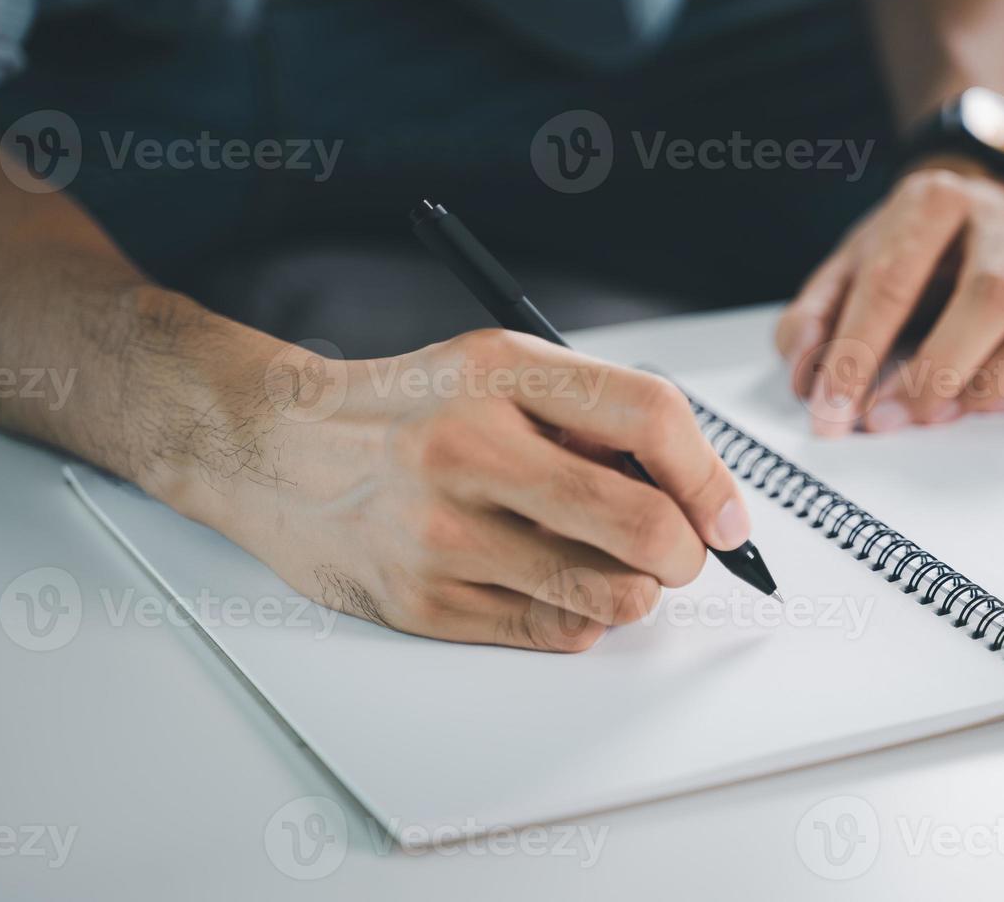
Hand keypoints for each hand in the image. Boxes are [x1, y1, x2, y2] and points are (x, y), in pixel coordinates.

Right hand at [171, 329, 749, 651]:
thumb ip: (593, 413)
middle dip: (688, 552)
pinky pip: (558, 632)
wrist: (274, 451)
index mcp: (499, 374)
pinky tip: (550, 581)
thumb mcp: (496, 370)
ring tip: (608, 564)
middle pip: (644, 525)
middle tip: (680, 551)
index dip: (711, 476)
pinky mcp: (424, 604)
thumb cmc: (404, 410)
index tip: (729, 517)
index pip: (650, 417)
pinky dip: (580, 617)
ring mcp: (443, 536)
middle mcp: (469, 451)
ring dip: (636, 590)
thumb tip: (697, 492)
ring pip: (612, 596)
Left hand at [775, 157, 1003, 435]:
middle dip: (938, 369)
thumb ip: (814, 316)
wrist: (971, 212)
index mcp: (935, 200)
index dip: (857, 353)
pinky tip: (999, 403)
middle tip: (891, 419)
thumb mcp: (845, 268)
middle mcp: (1002, 224)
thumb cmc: (904, 250)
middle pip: (992, 297)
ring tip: (943, 413)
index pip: (894, 282)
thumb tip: (806, 373)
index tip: (831, 410)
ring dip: (997, 380)